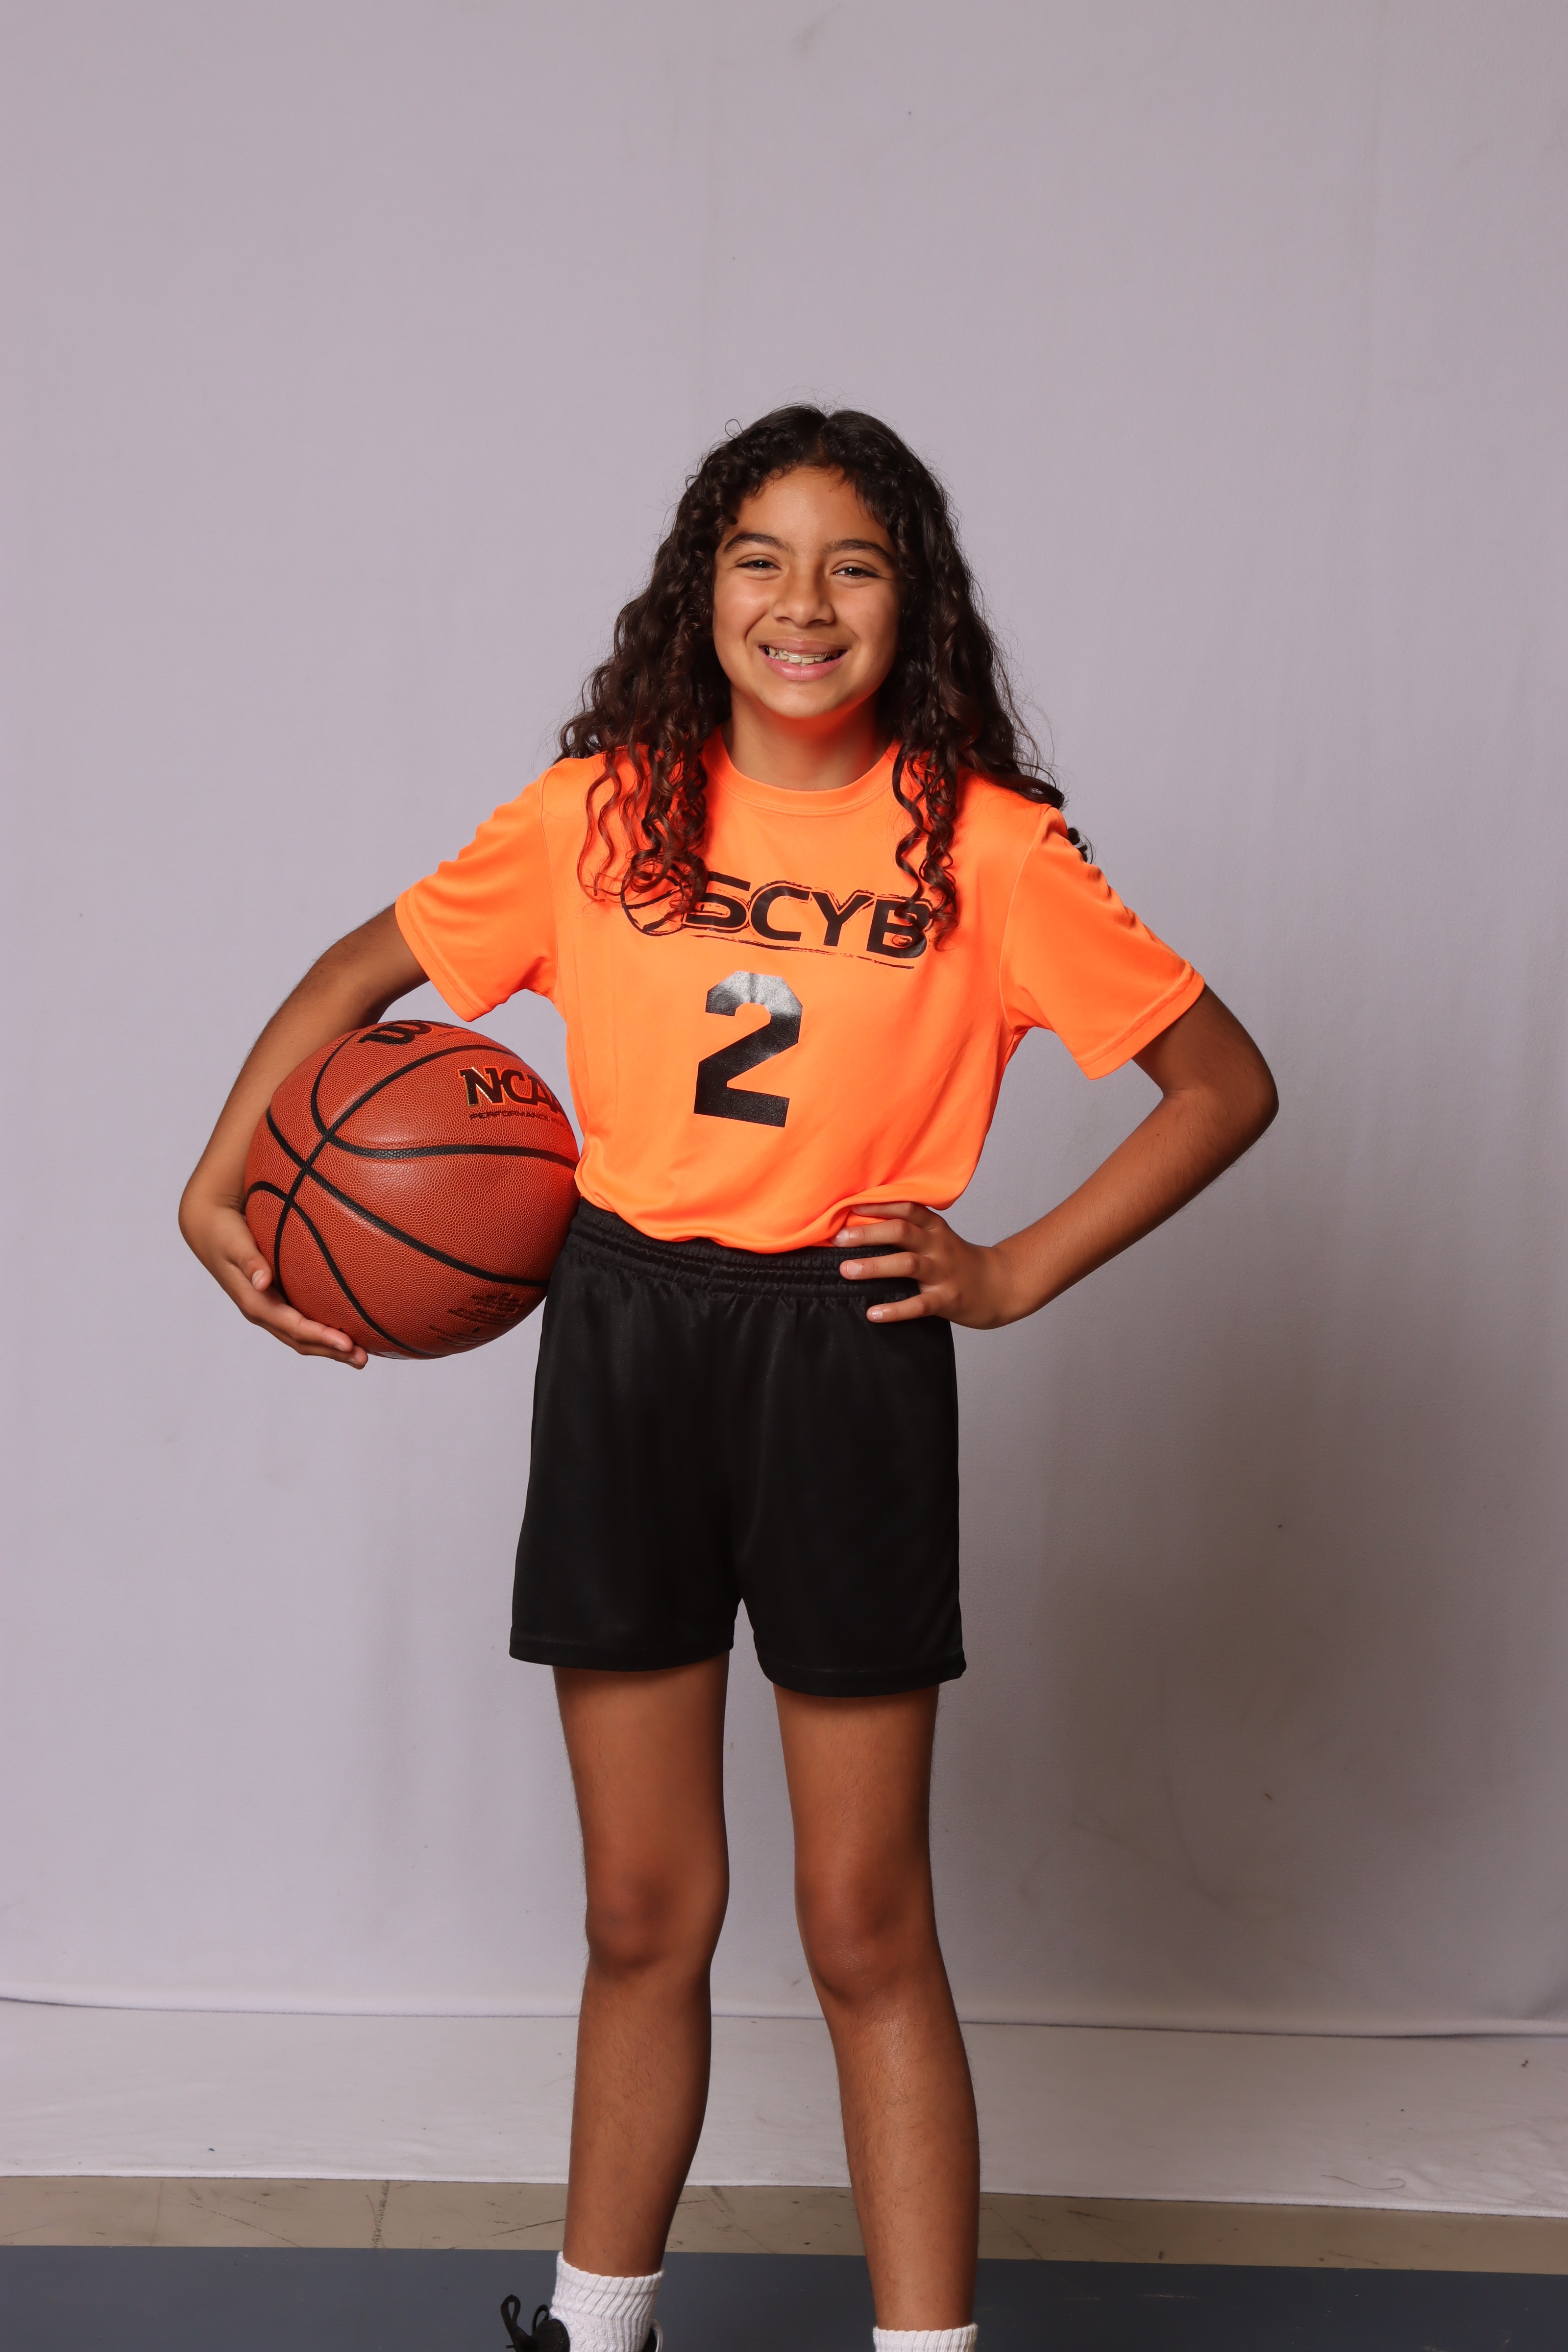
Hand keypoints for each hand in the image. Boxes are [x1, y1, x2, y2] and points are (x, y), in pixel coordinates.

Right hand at [178, 1189, 368, 1366]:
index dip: (321, 1337)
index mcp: (255, 1303)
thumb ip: (249, 1261)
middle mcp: (263, 1312)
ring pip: (302, 1337)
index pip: (293, 1327)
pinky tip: (345, 1329)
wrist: (208, 1230)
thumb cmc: (224, 1233)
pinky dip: (323, 1332)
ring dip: (330, 1347)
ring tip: (360, 1355)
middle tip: (364, 1359)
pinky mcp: (275, 1302)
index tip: (348, 1343)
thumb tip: (262, 1282)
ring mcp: (269, 1310)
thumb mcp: (234, 1244)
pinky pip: (301, 1322)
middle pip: (301, 1341)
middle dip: (332, 1351)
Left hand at [835, 1203, 1024, 1328]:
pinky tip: (873, 1312)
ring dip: (875, 1266)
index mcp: (935, 1228)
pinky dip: (895, 1309)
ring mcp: (944, 1273)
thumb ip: (910, 1230)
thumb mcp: (939, 1238)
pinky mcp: (947, 1300)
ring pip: (907, 1264)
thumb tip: (861, 1227)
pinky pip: (919, 1304)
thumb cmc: (959, 1262)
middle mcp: (939, 1246)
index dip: (877, 1205)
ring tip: (846, 1271)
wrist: (1000, 1285)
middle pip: (902, 1232)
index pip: (906, 1208)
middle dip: (868, 1233)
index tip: (848, 1205)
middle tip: (839, 1239)